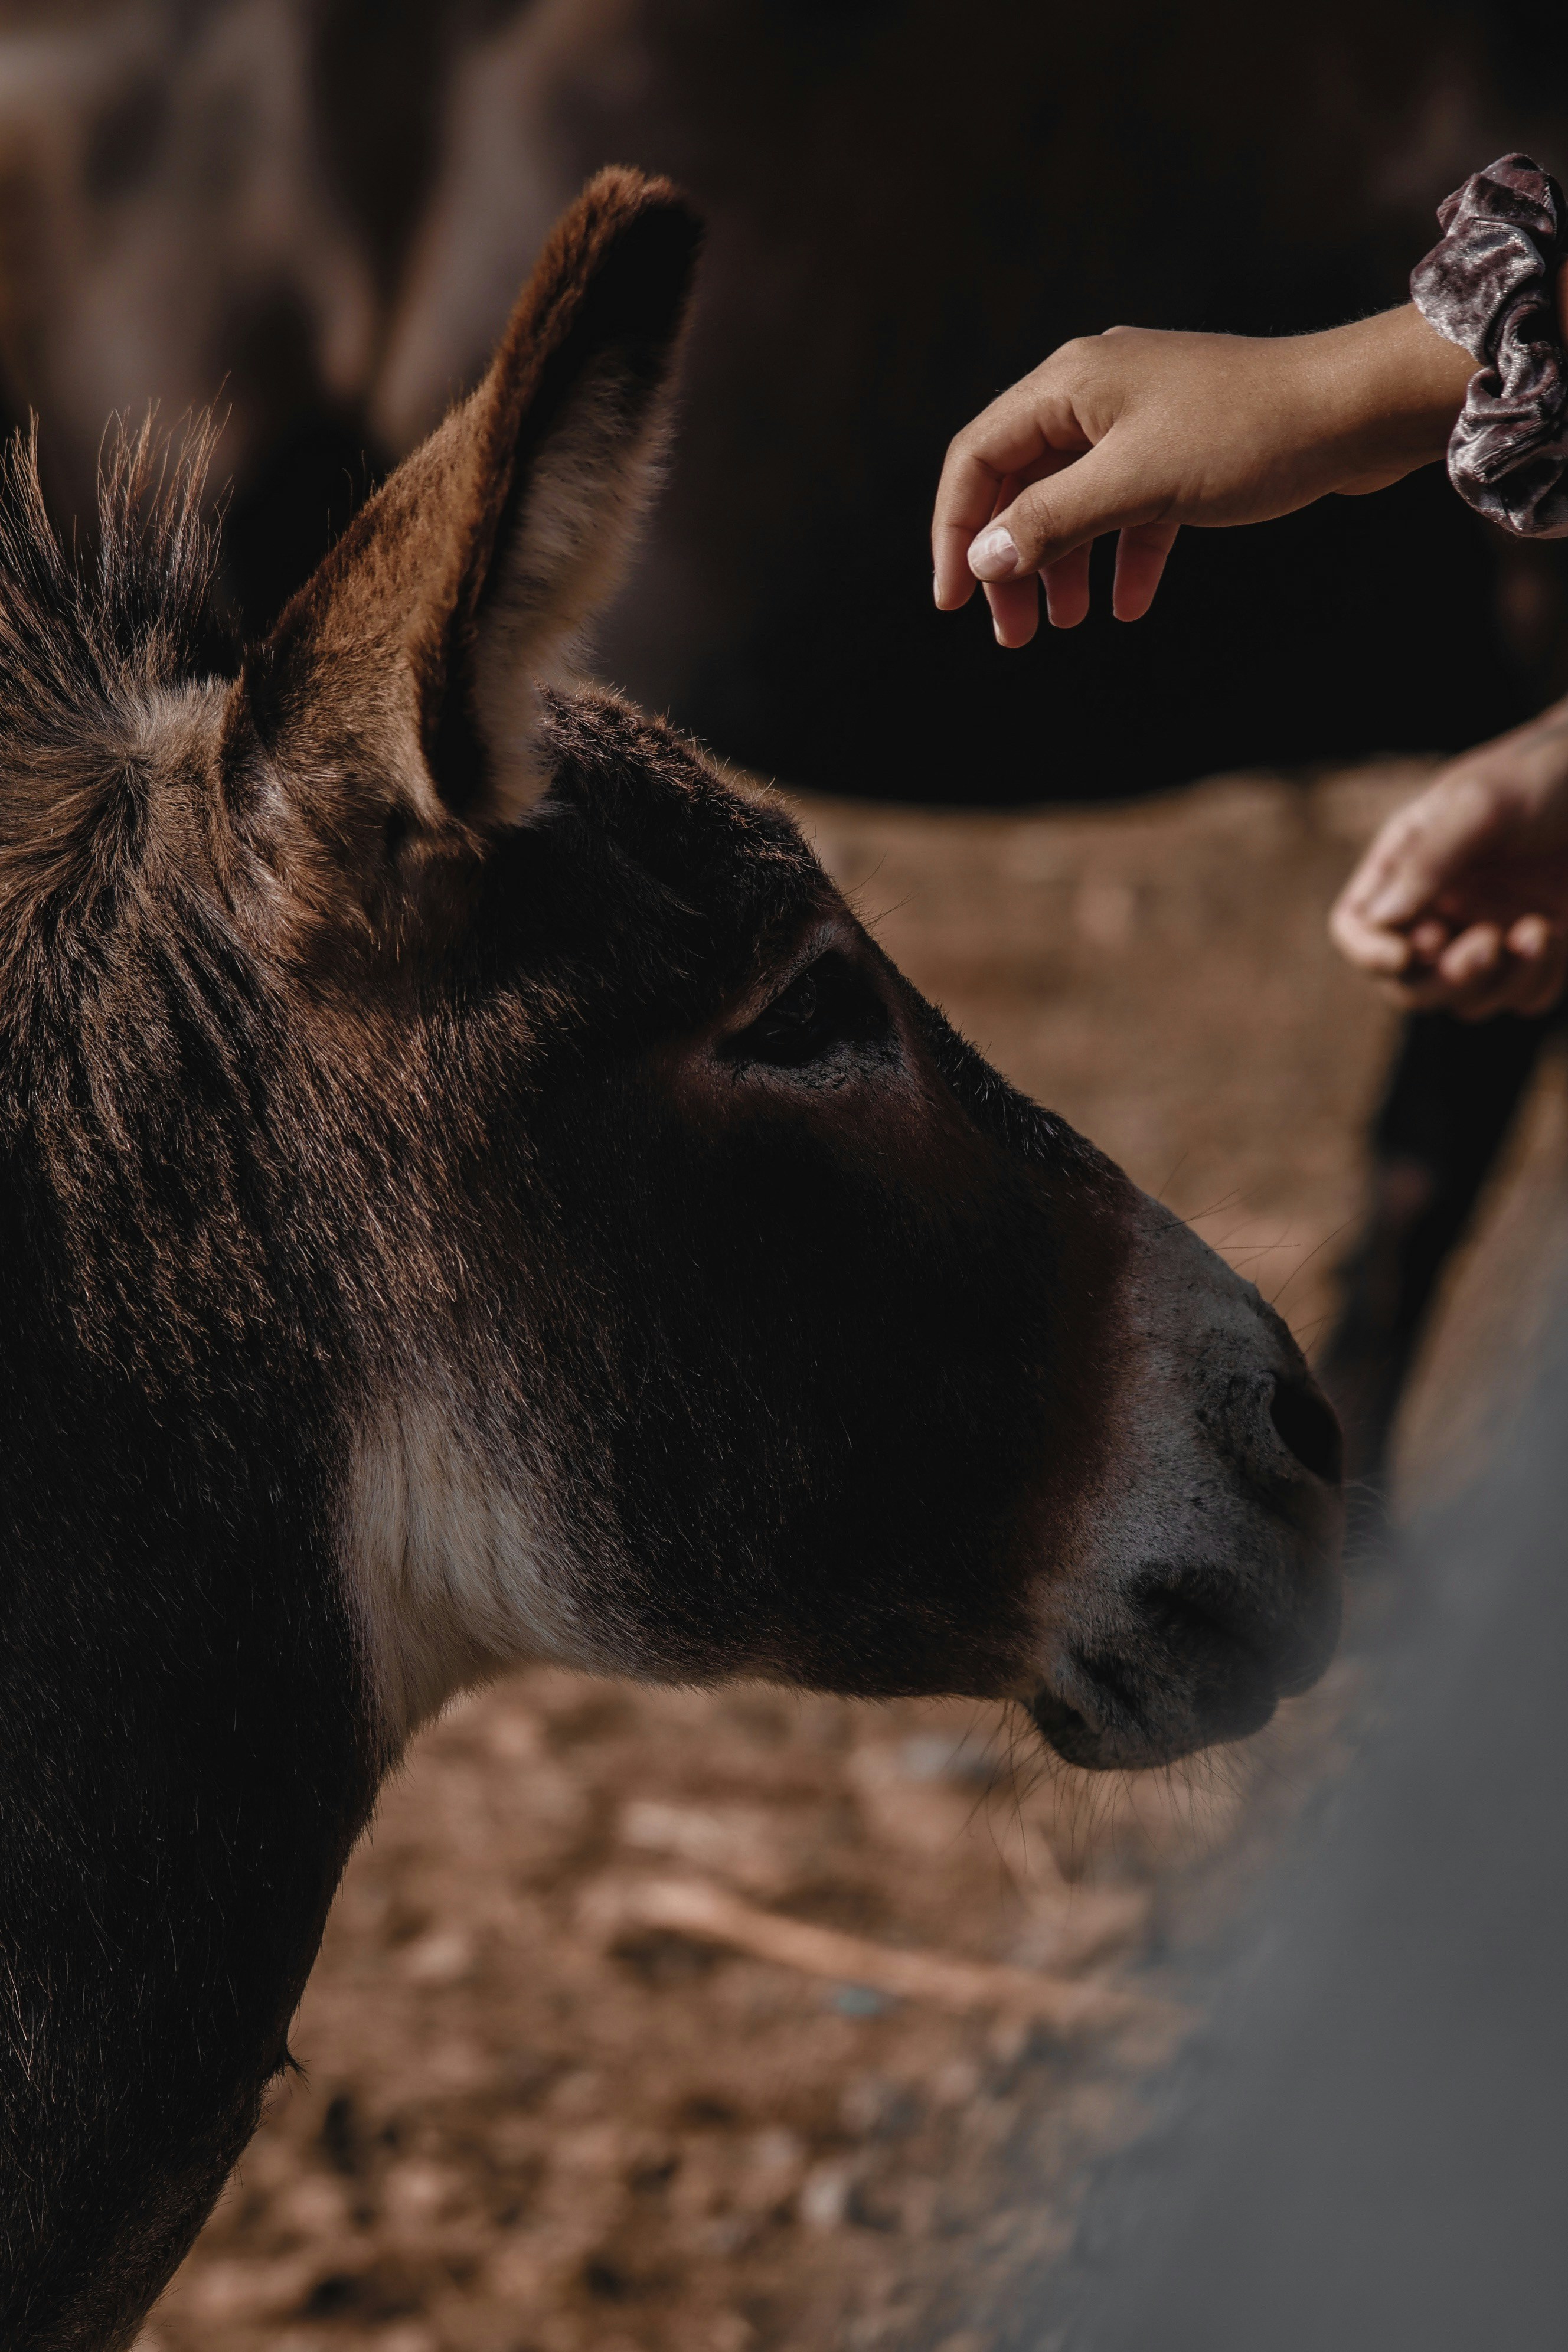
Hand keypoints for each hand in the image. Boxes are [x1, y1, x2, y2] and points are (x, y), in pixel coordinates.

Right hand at [931, 308, 1475, 646]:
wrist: (1357, 412)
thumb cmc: (1248, 435)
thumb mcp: (1137, 485)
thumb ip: (1053, 521)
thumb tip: (984, 560)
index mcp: (1069, 383)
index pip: (978, 457)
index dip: (955, 531)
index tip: (953, 602)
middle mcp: (1095, 392)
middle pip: (1021, 483)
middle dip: (1011, 560)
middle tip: (1012, 634)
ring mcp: (1140, 420)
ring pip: (1075, 501)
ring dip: (1063, 567)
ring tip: (1066, 626)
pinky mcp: (1183, 450)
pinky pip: (1130, 509)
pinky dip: (1123, 557)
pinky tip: (1130, 607)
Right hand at [1329, 701, 1567, 1018]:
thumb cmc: (1544, 774)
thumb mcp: (1481, 804)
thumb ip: (1429, 860)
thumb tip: (1382, 920)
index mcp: (1406, 863)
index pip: (1357, 926)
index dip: (1369, 952)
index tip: (1406, 955)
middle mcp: (1439, 905)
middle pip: (1406, 983)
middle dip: (1443, 979)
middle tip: (1488, 944)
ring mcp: (1487, 931)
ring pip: (1465, 1001)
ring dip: (1501, 981)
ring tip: (1538, 930)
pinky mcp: (1538, 952)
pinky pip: (1522, 999)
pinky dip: (1538, 981)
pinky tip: (1560, 933)